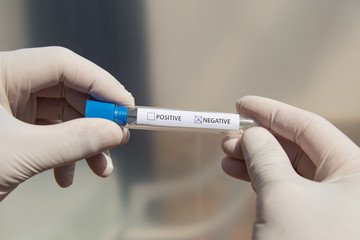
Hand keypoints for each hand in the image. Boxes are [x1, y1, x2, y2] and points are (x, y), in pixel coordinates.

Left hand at [0, 47, 133, 200]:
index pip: (63, 64)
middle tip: (117, 139)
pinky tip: (67, 176)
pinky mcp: (13, 129)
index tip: (125, 105)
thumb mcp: (19, 154)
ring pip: (62, 116)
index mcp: (1, 73)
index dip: (100, 83)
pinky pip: (50, 134)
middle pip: (67, 91)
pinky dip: (65, 154)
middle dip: (95, 119)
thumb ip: (72, 141)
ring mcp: (10, 108)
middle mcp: (7, 85)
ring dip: (85, 143)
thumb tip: (114, 132)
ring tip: (101, 167)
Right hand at [221, 96, 359, 239]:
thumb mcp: (282, 195)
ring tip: (226, 155)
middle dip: (259, 139)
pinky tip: (240, 173)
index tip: (240, 104)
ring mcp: (332, 205)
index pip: (309, 127)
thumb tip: (252, 134)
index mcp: (355, 170)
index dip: (272, 112)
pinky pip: (287, 190)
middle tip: (226, 136)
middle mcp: (349, 184)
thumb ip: (265, 157)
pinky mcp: (314, 221)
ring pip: (289, 169)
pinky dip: (262, 180)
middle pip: (297, 147)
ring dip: (256, 159)